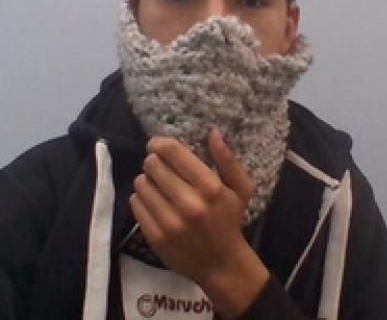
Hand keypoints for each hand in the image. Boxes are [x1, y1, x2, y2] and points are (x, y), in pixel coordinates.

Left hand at [130, 130, 269, 317]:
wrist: (221, 263)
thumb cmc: (230, 220)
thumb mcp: (240, 188)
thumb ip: (228, 159)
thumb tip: (213, 132)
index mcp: (210, 187)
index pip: (171, 152)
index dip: (159, 143)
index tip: (157, 144)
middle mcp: (188, 203)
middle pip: (153, 165)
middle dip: (153, 161)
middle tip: (159, 165)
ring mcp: (170, 222)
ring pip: (141, 183)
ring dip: (147, 178)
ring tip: (156, 183)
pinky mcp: (155, 236)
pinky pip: (135, 203)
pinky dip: (141, 197)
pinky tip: (152, 199)